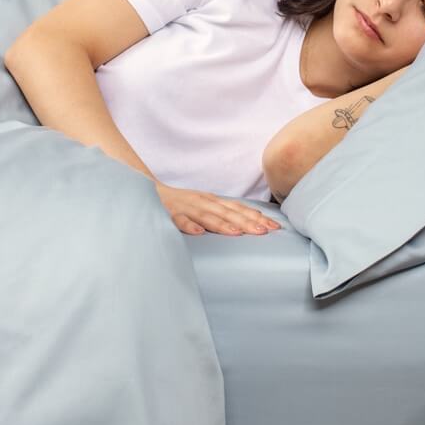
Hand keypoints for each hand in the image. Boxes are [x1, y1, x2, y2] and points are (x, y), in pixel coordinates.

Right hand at [154, 183, 281, 236]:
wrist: (150, 191)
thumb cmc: (182, 203)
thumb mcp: (205, 205)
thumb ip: (224, 214)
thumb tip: (251, 223)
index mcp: (213, 201)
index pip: (239, 209)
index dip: (257, 217)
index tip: (274, 227)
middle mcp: (203, 202)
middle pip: (228, 213)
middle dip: (247, 222)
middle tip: (264, 232)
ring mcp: (187, 208)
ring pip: (207, 217)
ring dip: (223, 225)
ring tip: (237, 233)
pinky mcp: (170, 214)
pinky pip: (180, 221)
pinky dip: (189, 226)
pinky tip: (199, 233)